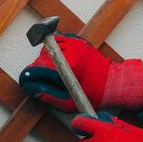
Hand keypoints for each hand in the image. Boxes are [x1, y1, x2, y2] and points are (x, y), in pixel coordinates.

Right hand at [18, 34, 142, 112]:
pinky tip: (57, 58)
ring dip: (46, 55)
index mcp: (70, 65)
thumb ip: (51, 98)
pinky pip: (61, 39)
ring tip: (48, 68)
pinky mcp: (80, 41)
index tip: (26, 77)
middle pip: (44, 53)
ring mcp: (77, 44)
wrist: (116, 83)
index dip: (31, 72)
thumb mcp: (71, 103)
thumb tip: (35, 91)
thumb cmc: (96, 94)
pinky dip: (56, 46)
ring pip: (51, 44)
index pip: (42, 65)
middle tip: (38, 76)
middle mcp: (72, 51)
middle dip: (38, 65)